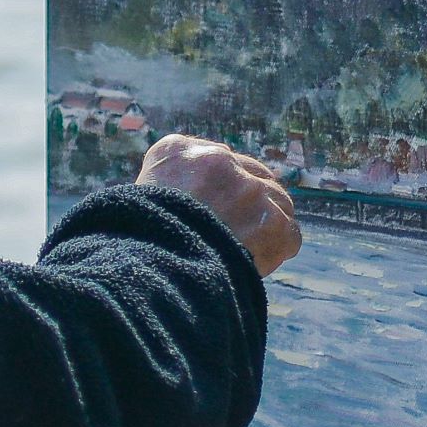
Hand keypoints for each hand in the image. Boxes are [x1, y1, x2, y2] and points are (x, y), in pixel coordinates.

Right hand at [137, 135, 300, 275]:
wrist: (151, 276)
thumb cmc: (137, 248)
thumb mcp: (139, 203)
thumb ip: (171, 188)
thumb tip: (195, 197)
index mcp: (175, 151)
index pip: (216, 162)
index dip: (219, 191)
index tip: (211, 212)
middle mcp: (216, 161)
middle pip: (252, 177)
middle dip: (248, 204)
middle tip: (232, 234)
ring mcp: (248, 190)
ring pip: (277, 202)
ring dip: (266, 225)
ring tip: (243, 251)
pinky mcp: (272, 222)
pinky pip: (289, 235)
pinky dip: (277, 252)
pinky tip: (255, 263)